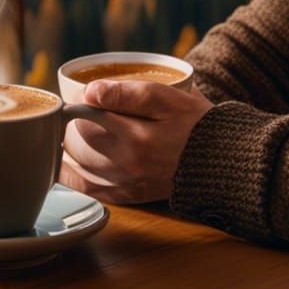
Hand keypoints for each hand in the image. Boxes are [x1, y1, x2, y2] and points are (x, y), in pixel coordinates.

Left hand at [59, 80, 212, 204]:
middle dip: (71, 123)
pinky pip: (88, 189)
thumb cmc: (196, 123)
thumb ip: (130, 93)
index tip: (82, 93)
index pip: (89, 115)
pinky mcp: (129, 196)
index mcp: (139, 136)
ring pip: (78, 166)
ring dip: (67, 148)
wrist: (221, 162)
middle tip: (76, 110)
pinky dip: (73, 174)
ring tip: (70, 132)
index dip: (79, 101)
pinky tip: (71, 161)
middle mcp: (129, 164)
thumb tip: (90, 92)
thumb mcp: (169, 98)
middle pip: (79, 142)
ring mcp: (127, 183)